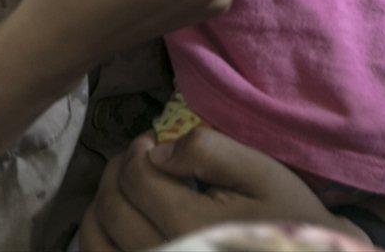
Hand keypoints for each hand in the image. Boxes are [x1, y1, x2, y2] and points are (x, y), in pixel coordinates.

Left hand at [81, 128, 361, 251]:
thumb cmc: (288, 220)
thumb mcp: (261, 173)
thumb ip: (208, 151)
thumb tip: (157, 150)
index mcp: (192, 227)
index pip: (136, 177)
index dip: (138, 149)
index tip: (151, 142)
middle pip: (111, 208)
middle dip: (117, 171)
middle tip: (138, 159)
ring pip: (97, 243)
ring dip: (102, 207)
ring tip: (127, 189)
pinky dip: (103, 241)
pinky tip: (125, 224)